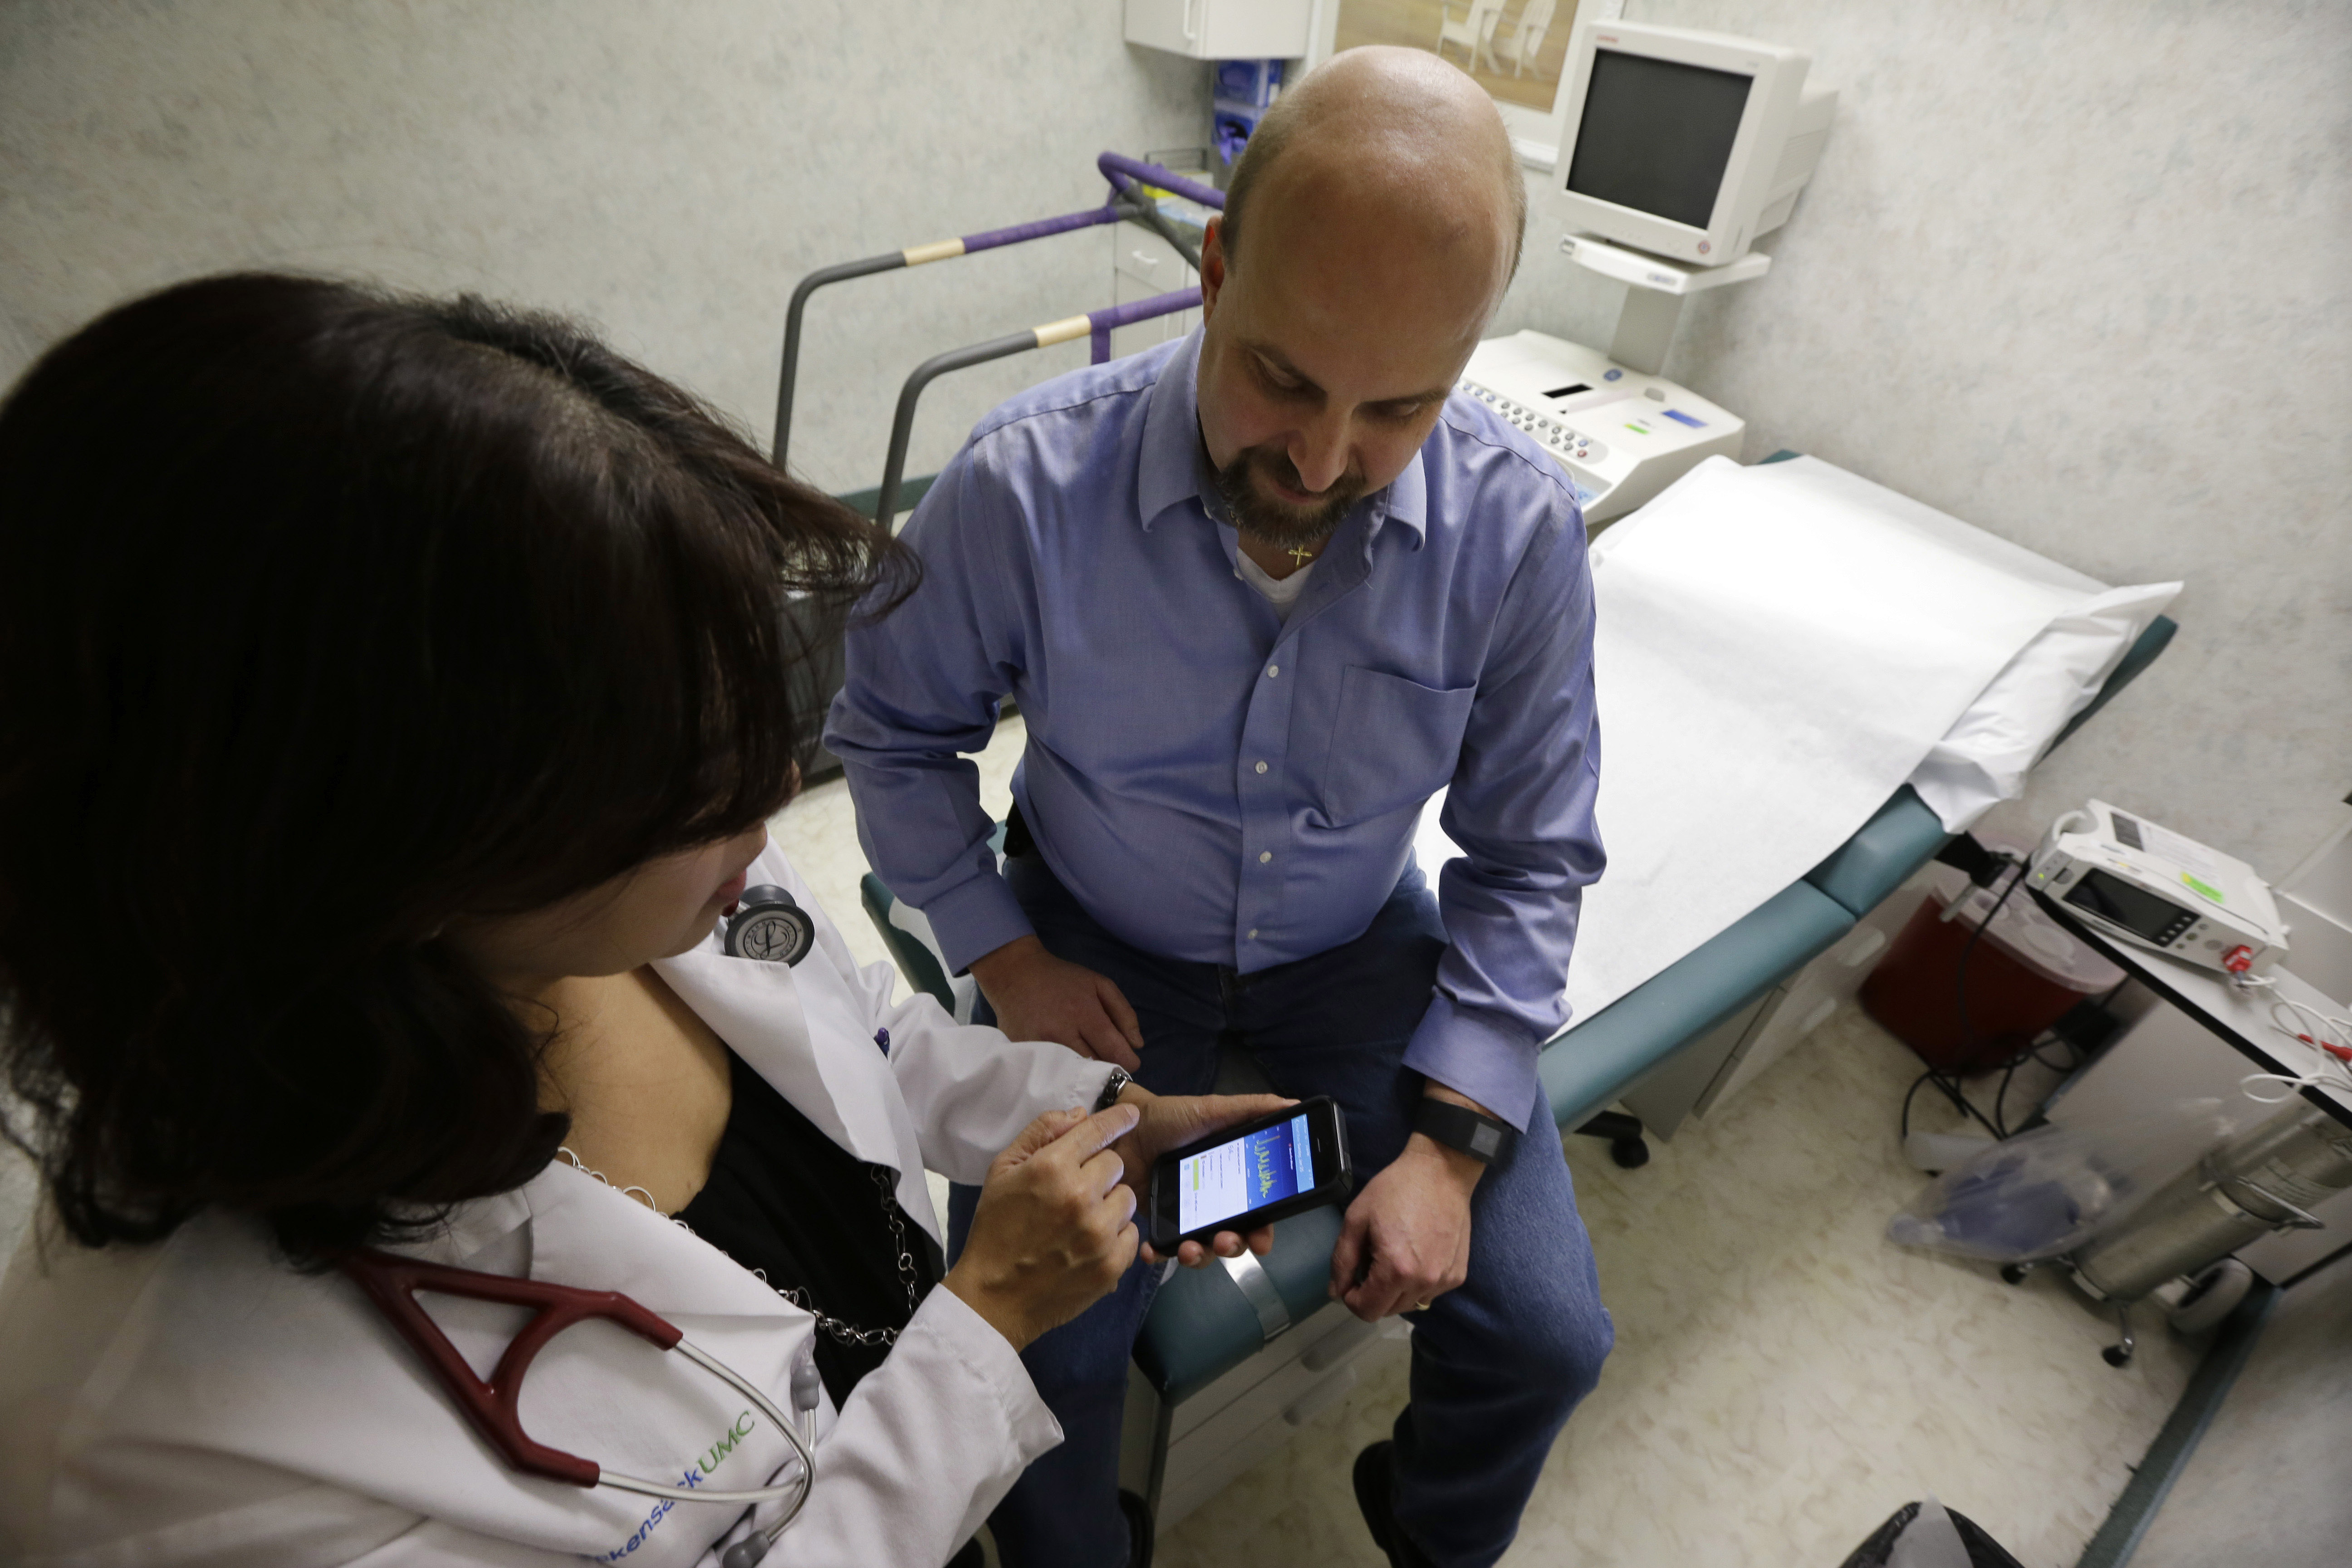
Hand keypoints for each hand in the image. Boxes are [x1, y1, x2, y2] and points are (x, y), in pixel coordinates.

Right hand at [944, 1102, 1142, 1350]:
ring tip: (1083, 1219)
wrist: (994, 1297)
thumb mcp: (1002, 1171)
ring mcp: (1099, 1233)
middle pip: (1116, 1164)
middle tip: (1076, 1191)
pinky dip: (1115, 1236)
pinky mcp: (1112, 1265)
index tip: (1132, 1116)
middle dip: (1099, 1172)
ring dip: (1110, 1204)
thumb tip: (1080, 1114)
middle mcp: (1080, 1196)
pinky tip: (1090, 1243)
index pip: (1097, 1131)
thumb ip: (1040, 1134)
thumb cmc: (995, 1230)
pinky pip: (1131, 1234)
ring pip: (1127, 1198)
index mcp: (1051, 1168)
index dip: (1117, 1120)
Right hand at [969, 935, 1143, 1070]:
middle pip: (1096, 1066)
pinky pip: (1052, 1071)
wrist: (1015, 974)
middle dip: (1107, 1066)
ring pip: (1074, 1073)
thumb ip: (1124, 1013)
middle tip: (1107, 1058)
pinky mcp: (1025, 1053)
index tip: (1130, 1061)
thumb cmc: (1062, 979)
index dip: (1128, 1062)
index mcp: (1085, 1013)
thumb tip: (1137, 1045)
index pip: (1115, 1051)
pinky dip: (1063, 1071)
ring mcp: (1041, 1046)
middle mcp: (1063, 1033)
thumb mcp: (1100, 984)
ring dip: (1086, 1070)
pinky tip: (1066, 1062)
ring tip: (1088, 1060)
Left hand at [1106, 1087, 1294, 1268]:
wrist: (1125, 1126)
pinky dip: (1159, 1254)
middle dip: (1232, 1247)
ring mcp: (1184, 1216)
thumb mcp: (1213, 1110)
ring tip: (1189, 1249)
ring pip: (1200, 1249)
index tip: (1262, 1242)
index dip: (1263, 1231)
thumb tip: (1293, 1104)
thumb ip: (1251, 1109)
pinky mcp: (1157, 1222)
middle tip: (1223, 1241)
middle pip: (1232, 1238)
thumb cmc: (1172, 1118)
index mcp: (1232, 1180)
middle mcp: (1212, 1203)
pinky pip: (1161, 1248)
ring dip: (1199, 1256)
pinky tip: (1151, 1251)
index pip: (1256, 1214)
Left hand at [1327, 1133, 1480, 1321]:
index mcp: (1396, 1270)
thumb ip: (1342, 1260)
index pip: (1367, 1311)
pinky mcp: (1457, 1275)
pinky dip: (1417, 1284)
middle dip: (1372, 1294)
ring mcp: (1444, 1281)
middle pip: (1388, 1311)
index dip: (1351, 1298)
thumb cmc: (1395, 1190)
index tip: (1351, 1278)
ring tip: (1394, 1257)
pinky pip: (1429, 1293)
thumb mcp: (1357, 1219)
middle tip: (1371, 1261)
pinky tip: (1415, 1255)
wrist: (1442, 1171)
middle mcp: (1424, 1282)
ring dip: (1395, 1291)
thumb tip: (1335, 1293)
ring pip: (1409, 1305)